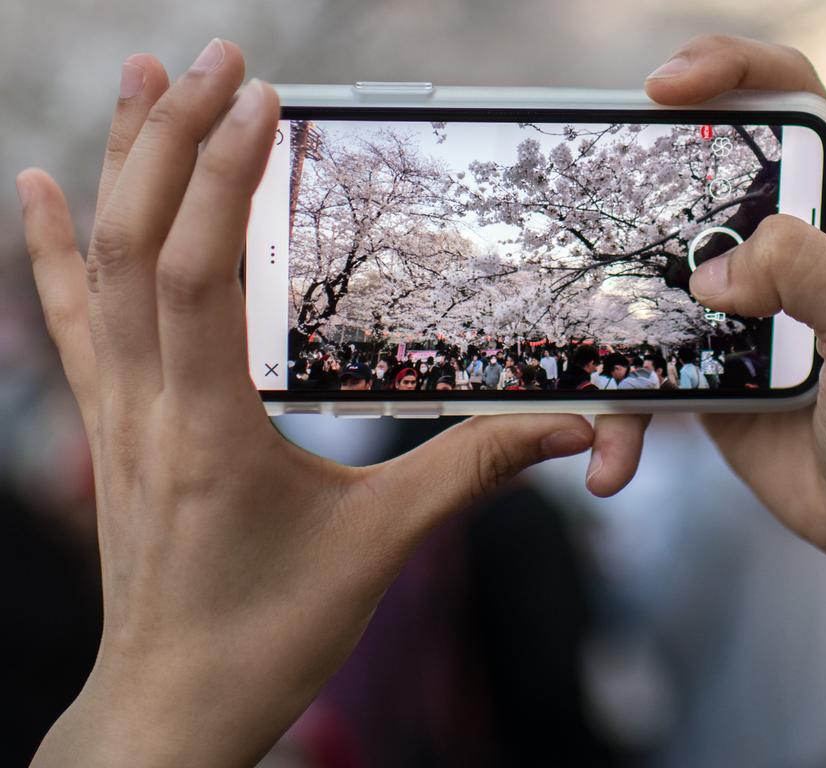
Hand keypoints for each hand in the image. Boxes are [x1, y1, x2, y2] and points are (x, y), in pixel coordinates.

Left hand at [19, 39, 596, 765]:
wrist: (176, 707)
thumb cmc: (269, 636)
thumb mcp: (380, 550)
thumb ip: (472, 474)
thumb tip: (567, 432)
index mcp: (212, 433)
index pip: (197, 277)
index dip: (222, 179)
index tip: (261, 104)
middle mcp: (147, 411)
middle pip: (137, 248)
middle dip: (173, 141)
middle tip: (215, 61)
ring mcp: (117, 417)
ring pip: (97, 272)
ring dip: (117, 170)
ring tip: (140, 80)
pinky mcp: (112, 429)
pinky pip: (72, 323)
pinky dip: (50, 249)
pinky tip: (34, 189)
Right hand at [645, 35, 825, 724]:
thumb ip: (808, 273)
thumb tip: (708, 274)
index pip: (791, 106)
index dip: (732, 74)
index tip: (667, 88)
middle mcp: (782, 250)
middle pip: (700, 178)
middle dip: (642, 175)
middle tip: (593, 185)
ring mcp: (736, 309)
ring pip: (653, 274)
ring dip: (610, 305)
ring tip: (584, 340)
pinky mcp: (701, 367)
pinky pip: (641, 371)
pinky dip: (618, 415)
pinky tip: (612, 459)